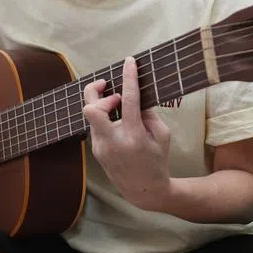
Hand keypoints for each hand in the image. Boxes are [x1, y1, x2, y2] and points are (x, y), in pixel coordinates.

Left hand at [82, 56, 171, 209]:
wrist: (144, 191)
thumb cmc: (157, 161)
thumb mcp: (162, 135)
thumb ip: (147, 114)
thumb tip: (134, 96)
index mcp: (133, 136)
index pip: (128, 100)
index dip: (128, 77)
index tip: (130, 62)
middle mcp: (112, 141)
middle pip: (90, 108)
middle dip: (97, 91)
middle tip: (111, 89)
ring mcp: (100, 147)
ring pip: (91, 115)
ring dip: (103, 105)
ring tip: (117, 105)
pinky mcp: (95, 150)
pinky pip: (95, 125)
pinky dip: (104, 117)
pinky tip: (116, 119)